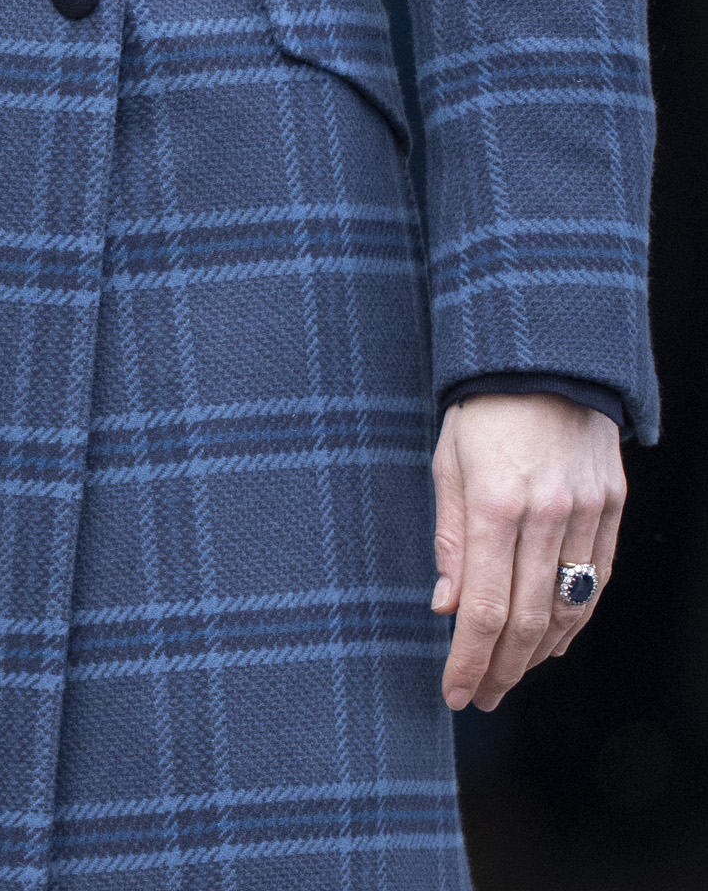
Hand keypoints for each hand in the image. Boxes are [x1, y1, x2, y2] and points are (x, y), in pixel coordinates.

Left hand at [432, 391, 624, 709]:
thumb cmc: (482, 408)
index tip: (455, 692)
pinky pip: (597, 580)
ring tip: (511, 675)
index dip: (469, 658)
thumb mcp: (448, 462)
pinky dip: (576, 619)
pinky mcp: (611, 506)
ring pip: (567, 608)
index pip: (482, 606)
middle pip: (526, 619)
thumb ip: (449, 535)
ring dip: (538, 653)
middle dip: (501, 668)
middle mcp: (544, 514)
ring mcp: (584, 512)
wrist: (543, 357)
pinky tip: (555, 642)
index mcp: (494, 503)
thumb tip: (444, 606)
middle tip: (482, 697)